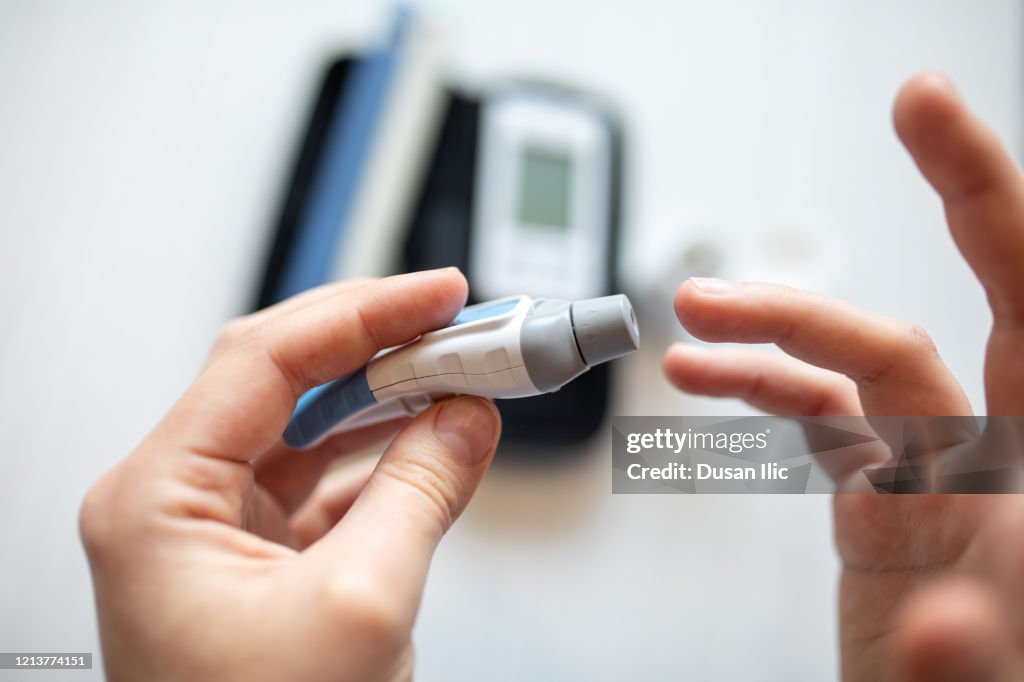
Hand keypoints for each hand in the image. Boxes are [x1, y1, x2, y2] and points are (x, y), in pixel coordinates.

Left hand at [79, 269, 500, 681]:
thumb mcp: (362, 606)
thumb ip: (421, 490)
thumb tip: (468, 415)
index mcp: (156, 501)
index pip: (263, 359)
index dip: (362, 313)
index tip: (438, 292)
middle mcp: (172, 504)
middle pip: (282, 381)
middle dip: (379, 347)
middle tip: (461, 323)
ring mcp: (214, 532)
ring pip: (307, 429)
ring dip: (387, 399)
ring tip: (461, 371)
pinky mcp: (257, 560)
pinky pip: (324, 482)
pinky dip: (383, 456)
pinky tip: (433, 437)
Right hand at [663, 74, 1023, 680]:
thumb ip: (974, 653)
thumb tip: (952, 619)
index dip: (984, 194)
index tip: (927, 114)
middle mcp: (994, 458)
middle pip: (929, 323)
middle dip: (861, 255)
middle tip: (814, 201)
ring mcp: (935, 478)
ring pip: (851, 369)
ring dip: (766, 337)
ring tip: (688, 324)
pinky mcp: (885, 502)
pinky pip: (819, 418)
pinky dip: (758, 389)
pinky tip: (707, 380)